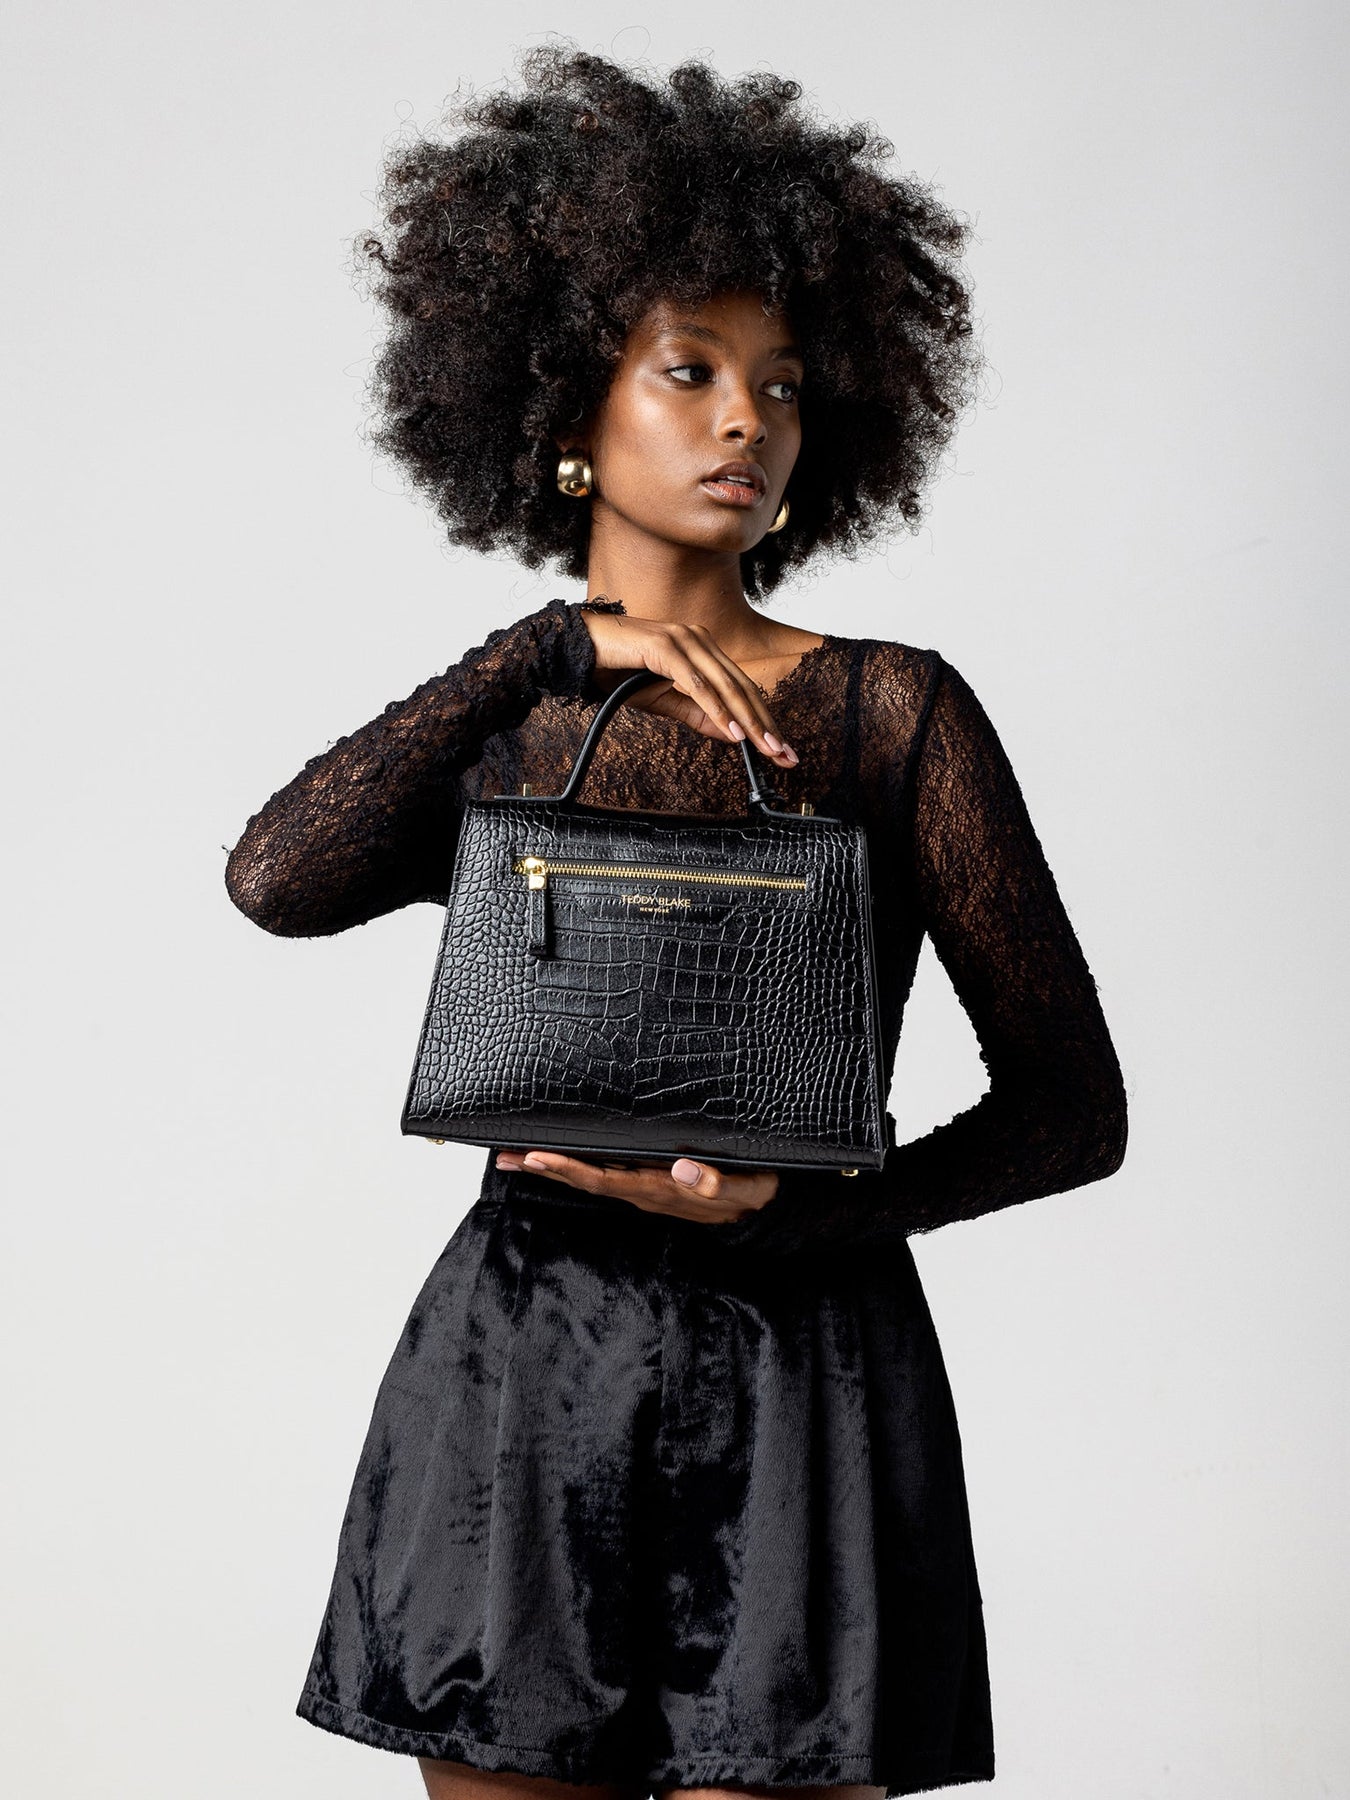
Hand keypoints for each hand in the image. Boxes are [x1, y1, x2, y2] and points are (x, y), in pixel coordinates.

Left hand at [493, 1146, 779, 1226]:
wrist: (762, 1212)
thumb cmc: (753, 1194)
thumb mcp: (746, 1188)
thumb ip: (719, 1183)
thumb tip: (686, 1169)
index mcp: (660, 1189)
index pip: (605, 1179)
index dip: (569, 1169)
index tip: (536, 1157)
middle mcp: (644, 1191)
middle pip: (585, 1181)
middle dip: (546, 1169)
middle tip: (504, 1156)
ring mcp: (644, 1188)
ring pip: (591, 1178)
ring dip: (554, 1169)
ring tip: (516, 1156)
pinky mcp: (650, 1181)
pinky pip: (606, 1174)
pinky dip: (577, 1166)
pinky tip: (560, 1156)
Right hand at [577, 608, 799, 770]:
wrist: (579, 649)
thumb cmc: (617, 670)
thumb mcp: (663, 700)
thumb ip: (697, 714)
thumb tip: (733, 734)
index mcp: (702, 649)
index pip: (743, 687)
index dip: (764, 719)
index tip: (780, 748)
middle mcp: (698, 640)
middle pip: (742, 687)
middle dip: (765, 724)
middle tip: (784, 754)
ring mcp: (683, 640)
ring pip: (725, 685)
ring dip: (747, 720)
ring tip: (764, 747)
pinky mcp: (664, 647)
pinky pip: (695, 684)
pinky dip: (716, 709)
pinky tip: (731, 730)